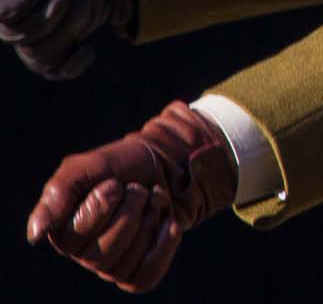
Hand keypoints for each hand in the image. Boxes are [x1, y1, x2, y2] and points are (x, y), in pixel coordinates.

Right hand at [0, 0, 135, 78]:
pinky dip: (74, 63)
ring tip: (85, 5)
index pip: (6, 24)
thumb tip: (2, 14)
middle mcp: (12, 18)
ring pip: (40, 58)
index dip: (37, 19)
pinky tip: (87, 50)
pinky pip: (55, 72)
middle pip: (26, 42)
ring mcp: (32, 36)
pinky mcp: (54, 49)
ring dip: (72, 32)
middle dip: (61, 22)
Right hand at [26, 100, 234, 291]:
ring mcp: (109, 265)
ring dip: (148, 223)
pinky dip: (163, 247)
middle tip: (138, 189)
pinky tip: (167, 222)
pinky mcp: (136, 271)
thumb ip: (59, 192)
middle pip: (101, 254)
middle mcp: (82, 252)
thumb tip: (35, 234)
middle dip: (130, 212)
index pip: (74, 237)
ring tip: (152, 200)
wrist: (167, 163)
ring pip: (123, 265)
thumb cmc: (122, 165)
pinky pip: (144, 278)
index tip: (114, 183)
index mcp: (62, 230)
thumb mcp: (89, 165)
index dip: (101, 207)